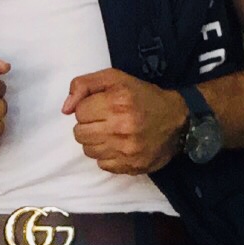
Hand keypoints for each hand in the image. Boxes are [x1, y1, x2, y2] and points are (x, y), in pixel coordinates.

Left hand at [62, 68, 186, 173]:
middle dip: (88, 126)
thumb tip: (65, 109)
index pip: (79, 112)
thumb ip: (84, 85)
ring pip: (88, 151)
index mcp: (117, 101)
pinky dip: (107, 155)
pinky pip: (102, 164)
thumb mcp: (115, 78)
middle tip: (104, 121)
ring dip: (95, 142)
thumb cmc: (143, 97)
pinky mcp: (131, 166)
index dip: (88, 108)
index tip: (101, 107)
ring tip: (111, 133)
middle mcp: (122, 127)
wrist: (178, 121)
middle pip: (80, 133)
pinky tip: (119, 145)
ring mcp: (127, 150)